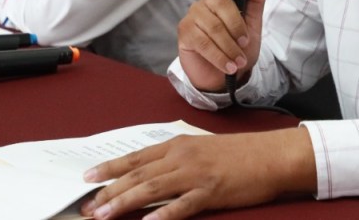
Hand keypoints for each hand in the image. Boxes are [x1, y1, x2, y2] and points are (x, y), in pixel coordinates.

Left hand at [80, 128, 315, 219]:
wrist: (270, 155)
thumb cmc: (238, 153)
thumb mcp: (201, 148)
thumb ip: (175, 159)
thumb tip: (149, 174)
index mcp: (178, 145)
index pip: (136, 158)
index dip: (110, 168)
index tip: (87, 179)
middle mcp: (182, 157)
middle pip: (138, 175)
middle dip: (109, 191)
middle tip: (87, 206)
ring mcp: (196, 174)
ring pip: (152, 189)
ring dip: (124, 203)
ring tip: (104, 215)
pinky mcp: (211, 192)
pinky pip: (182, 205)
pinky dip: (163, 215)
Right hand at [176, 0, 266, 91]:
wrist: (225, 75)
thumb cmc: (239, 47)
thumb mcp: (254, 25)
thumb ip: (256, 0)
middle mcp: (205, 1)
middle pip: (219, 1)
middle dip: (236, 25)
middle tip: (245, 42)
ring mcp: (192, 16)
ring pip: (213, 25)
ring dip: (229, 46)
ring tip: (239, 61)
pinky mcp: (184, 33)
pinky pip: (203, 42)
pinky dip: (219, 56)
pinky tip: (228, 66)